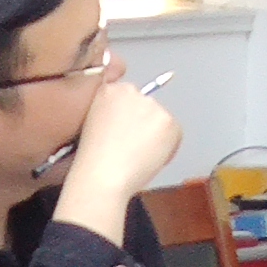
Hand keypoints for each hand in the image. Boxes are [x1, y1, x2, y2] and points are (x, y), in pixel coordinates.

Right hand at [54, 77, 182, 241]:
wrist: (102, 176)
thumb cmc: (93, 161)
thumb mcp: (92, 126)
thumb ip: (111, 115)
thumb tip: (131, 120)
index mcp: (108, 91)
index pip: (129, 97)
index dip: (128, 119)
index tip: (123, 133)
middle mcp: (130, 91)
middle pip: (147, 107)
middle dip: (144, 125)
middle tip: (130, 147)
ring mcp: (151, 105)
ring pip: (162, 120)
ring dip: (156, 137)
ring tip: (136, 155)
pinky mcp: (168, 120)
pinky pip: (174, 135)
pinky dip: (168, 149)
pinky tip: (148, 159)